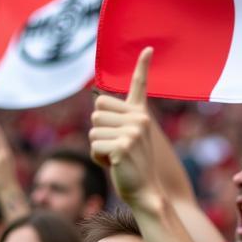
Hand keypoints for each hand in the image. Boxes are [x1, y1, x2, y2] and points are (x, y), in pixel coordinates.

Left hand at [89, 47, 159, 208]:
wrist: (146, 192)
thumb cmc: (132, 167)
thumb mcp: (128, 139)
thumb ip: (116, 120)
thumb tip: (96, 101)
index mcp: (141, 115)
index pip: (140, 86)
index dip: (142, 66)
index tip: (148, 49)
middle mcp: (139, 119)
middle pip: (97, 109)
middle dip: (98, 129)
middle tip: (114, 146)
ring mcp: (132, 132)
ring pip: (93, 128)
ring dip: (97, 145)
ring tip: (115, 157)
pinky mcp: (122, 146)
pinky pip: (94, 145)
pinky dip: (98, 158)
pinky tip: (114, 165)